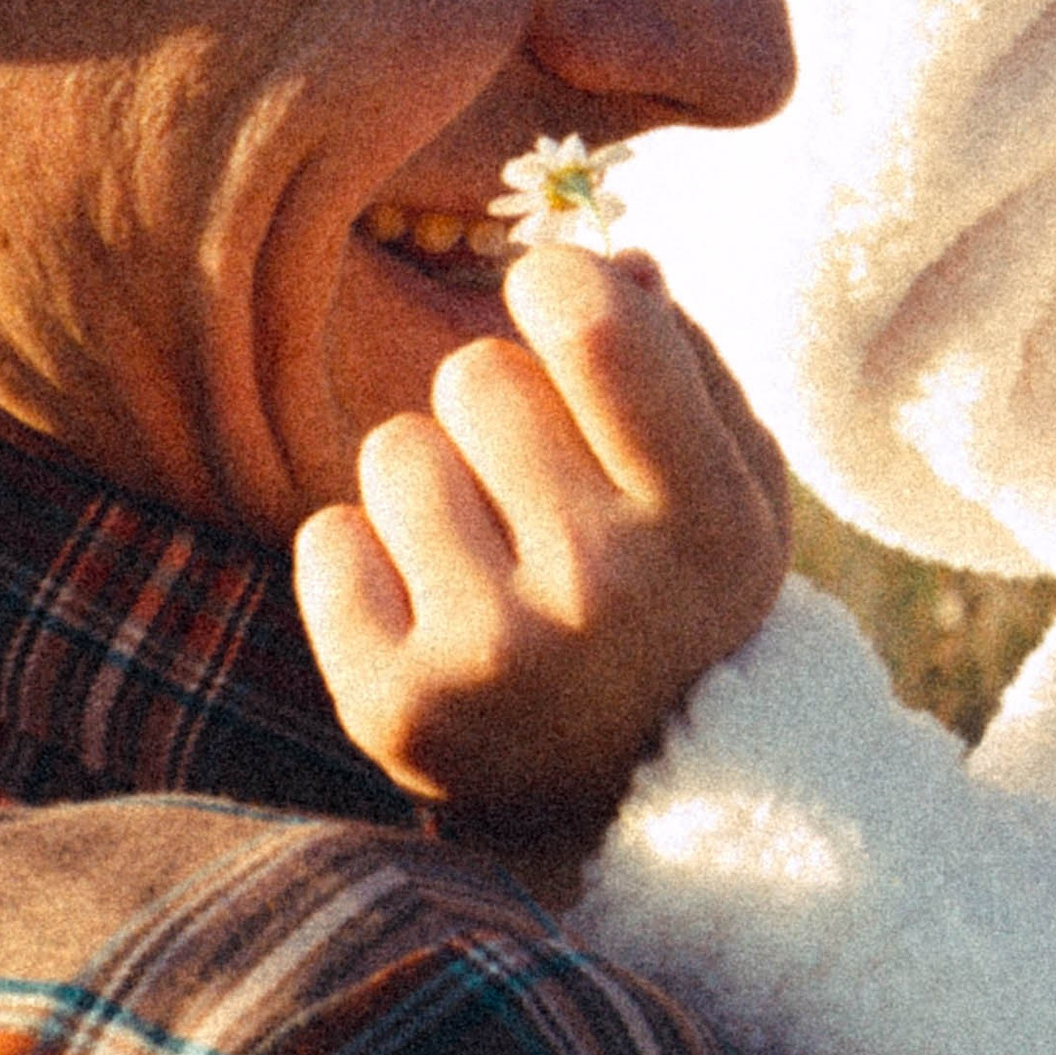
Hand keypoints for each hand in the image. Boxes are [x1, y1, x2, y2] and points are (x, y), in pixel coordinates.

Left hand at [296, 246, 791, 905]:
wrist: (631, 797)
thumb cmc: (676, 592)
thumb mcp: (729, 482)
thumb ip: (682, 355)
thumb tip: (607, 257)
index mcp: (706, 520)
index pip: (594, 322)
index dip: (558, 286)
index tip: (558, 309)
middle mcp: (606, 591)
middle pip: (473, 374)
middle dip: (495, 406)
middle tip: (535, 483)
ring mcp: (493, 656)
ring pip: (394, 450)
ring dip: (431, 482)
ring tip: (488, 553)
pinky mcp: (393, 707)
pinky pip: (326, 538)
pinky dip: (366, 560)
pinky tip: (431, 609)